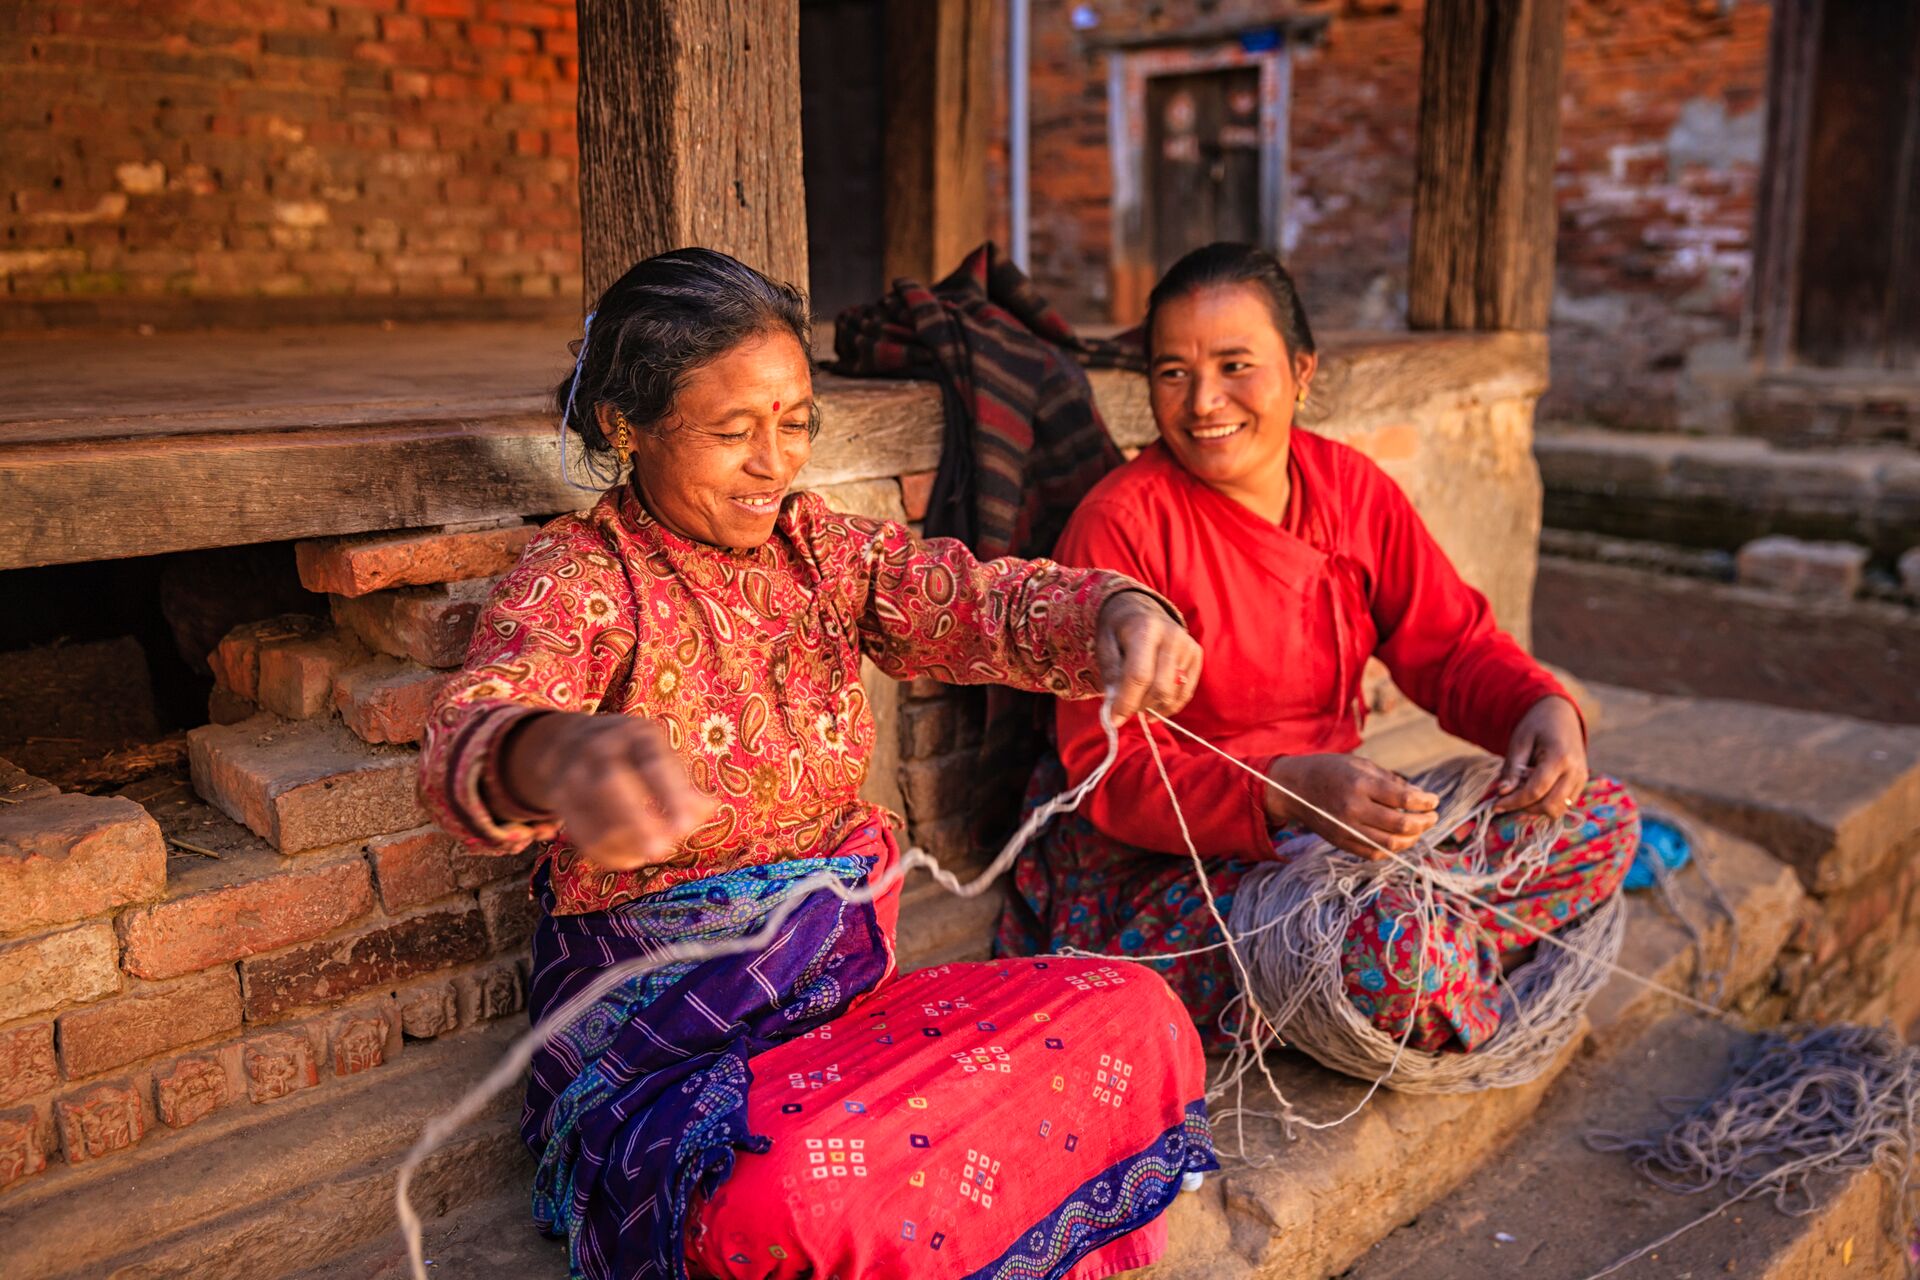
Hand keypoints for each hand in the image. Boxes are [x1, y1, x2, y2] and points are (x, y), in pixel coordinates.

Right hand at [501, 711, 715, 871]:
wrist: (568, 741)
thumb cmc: (632, 755)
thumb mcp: (659, 757)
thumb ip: (684, 786)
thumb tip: (711, 809)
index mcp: (635, 734)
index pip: (653, 764)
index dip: (670, 797)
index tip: (686, 827)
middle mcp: (598, 747)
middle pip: (612, 784)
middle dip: (638, 821)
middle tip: (661, 851)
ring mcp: (572, 771)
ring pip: (592, 813)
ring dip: (624, 842)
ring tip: (649, 855)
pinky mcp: (558, 797)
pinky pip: (580, 833)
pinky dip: (606, 853)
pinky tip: (629, 859)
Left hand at [1094, 591, 1202, 721]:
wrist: (1140, 607)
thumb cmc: (1118, 629)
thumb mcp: (1105, 645)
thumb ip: (1111, 676)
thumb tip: (1115, 709)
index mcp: (1145, 629)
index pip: (1140, 675)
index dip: (1127, 702)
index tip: (1114, 720)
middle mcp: (1172, 636)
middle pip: (1160, 688)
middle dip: (1140, 706)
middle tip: (1125, 709)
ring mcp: (1188, 646)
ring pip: (1173, 694)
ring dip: (1153, 707)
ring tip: (1138, 702)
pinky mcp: (1196, 655)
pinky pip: (1185, 692)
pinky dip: (1169, 706)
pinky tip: (1154, 707)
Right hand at [1262, 754, 1438, 859]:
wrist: (1294, 788)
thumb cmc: (1331, 770)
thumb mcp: (1361, 764)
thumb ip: (1391, 781)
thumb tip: (1420, 797)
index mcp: (1360, 784)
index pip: (1404, 798)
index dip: (1425, 802)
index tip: (1434, 800)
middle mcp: (1353, 808)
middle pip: (1401, 824)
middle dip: (1424, 822)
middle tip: (1433, 817)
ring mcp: (1346, 828)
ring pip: (1391, 844)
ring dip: (1412, 839)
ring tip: (1419, 829)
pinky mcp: (1341, 842)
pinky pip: (1374, 854)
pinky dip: (1392, 850)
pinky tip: (1399, 839)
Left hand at [1493, 695, 1587, 817]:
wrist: (1561, 714)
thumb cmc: (1537, 725)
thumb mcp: (1519, 742)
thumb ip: (1512, 770)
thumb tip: (1502, 793)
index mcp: (1560, 758)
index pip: (1536, 791)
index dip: (1514, 802)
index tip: (1495, 805)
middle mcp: (1575, 772)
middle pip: (1550, 806)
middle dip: (1525, 807)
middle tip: (1507, 797)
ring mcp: (1581, 779)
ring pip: (1559, 809)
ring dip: (1536, 807)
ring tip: (1522, 788)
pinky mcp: (1581, 783)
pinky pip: (1564, 804)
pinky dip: (1546, 802)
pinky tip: (1533, 788)